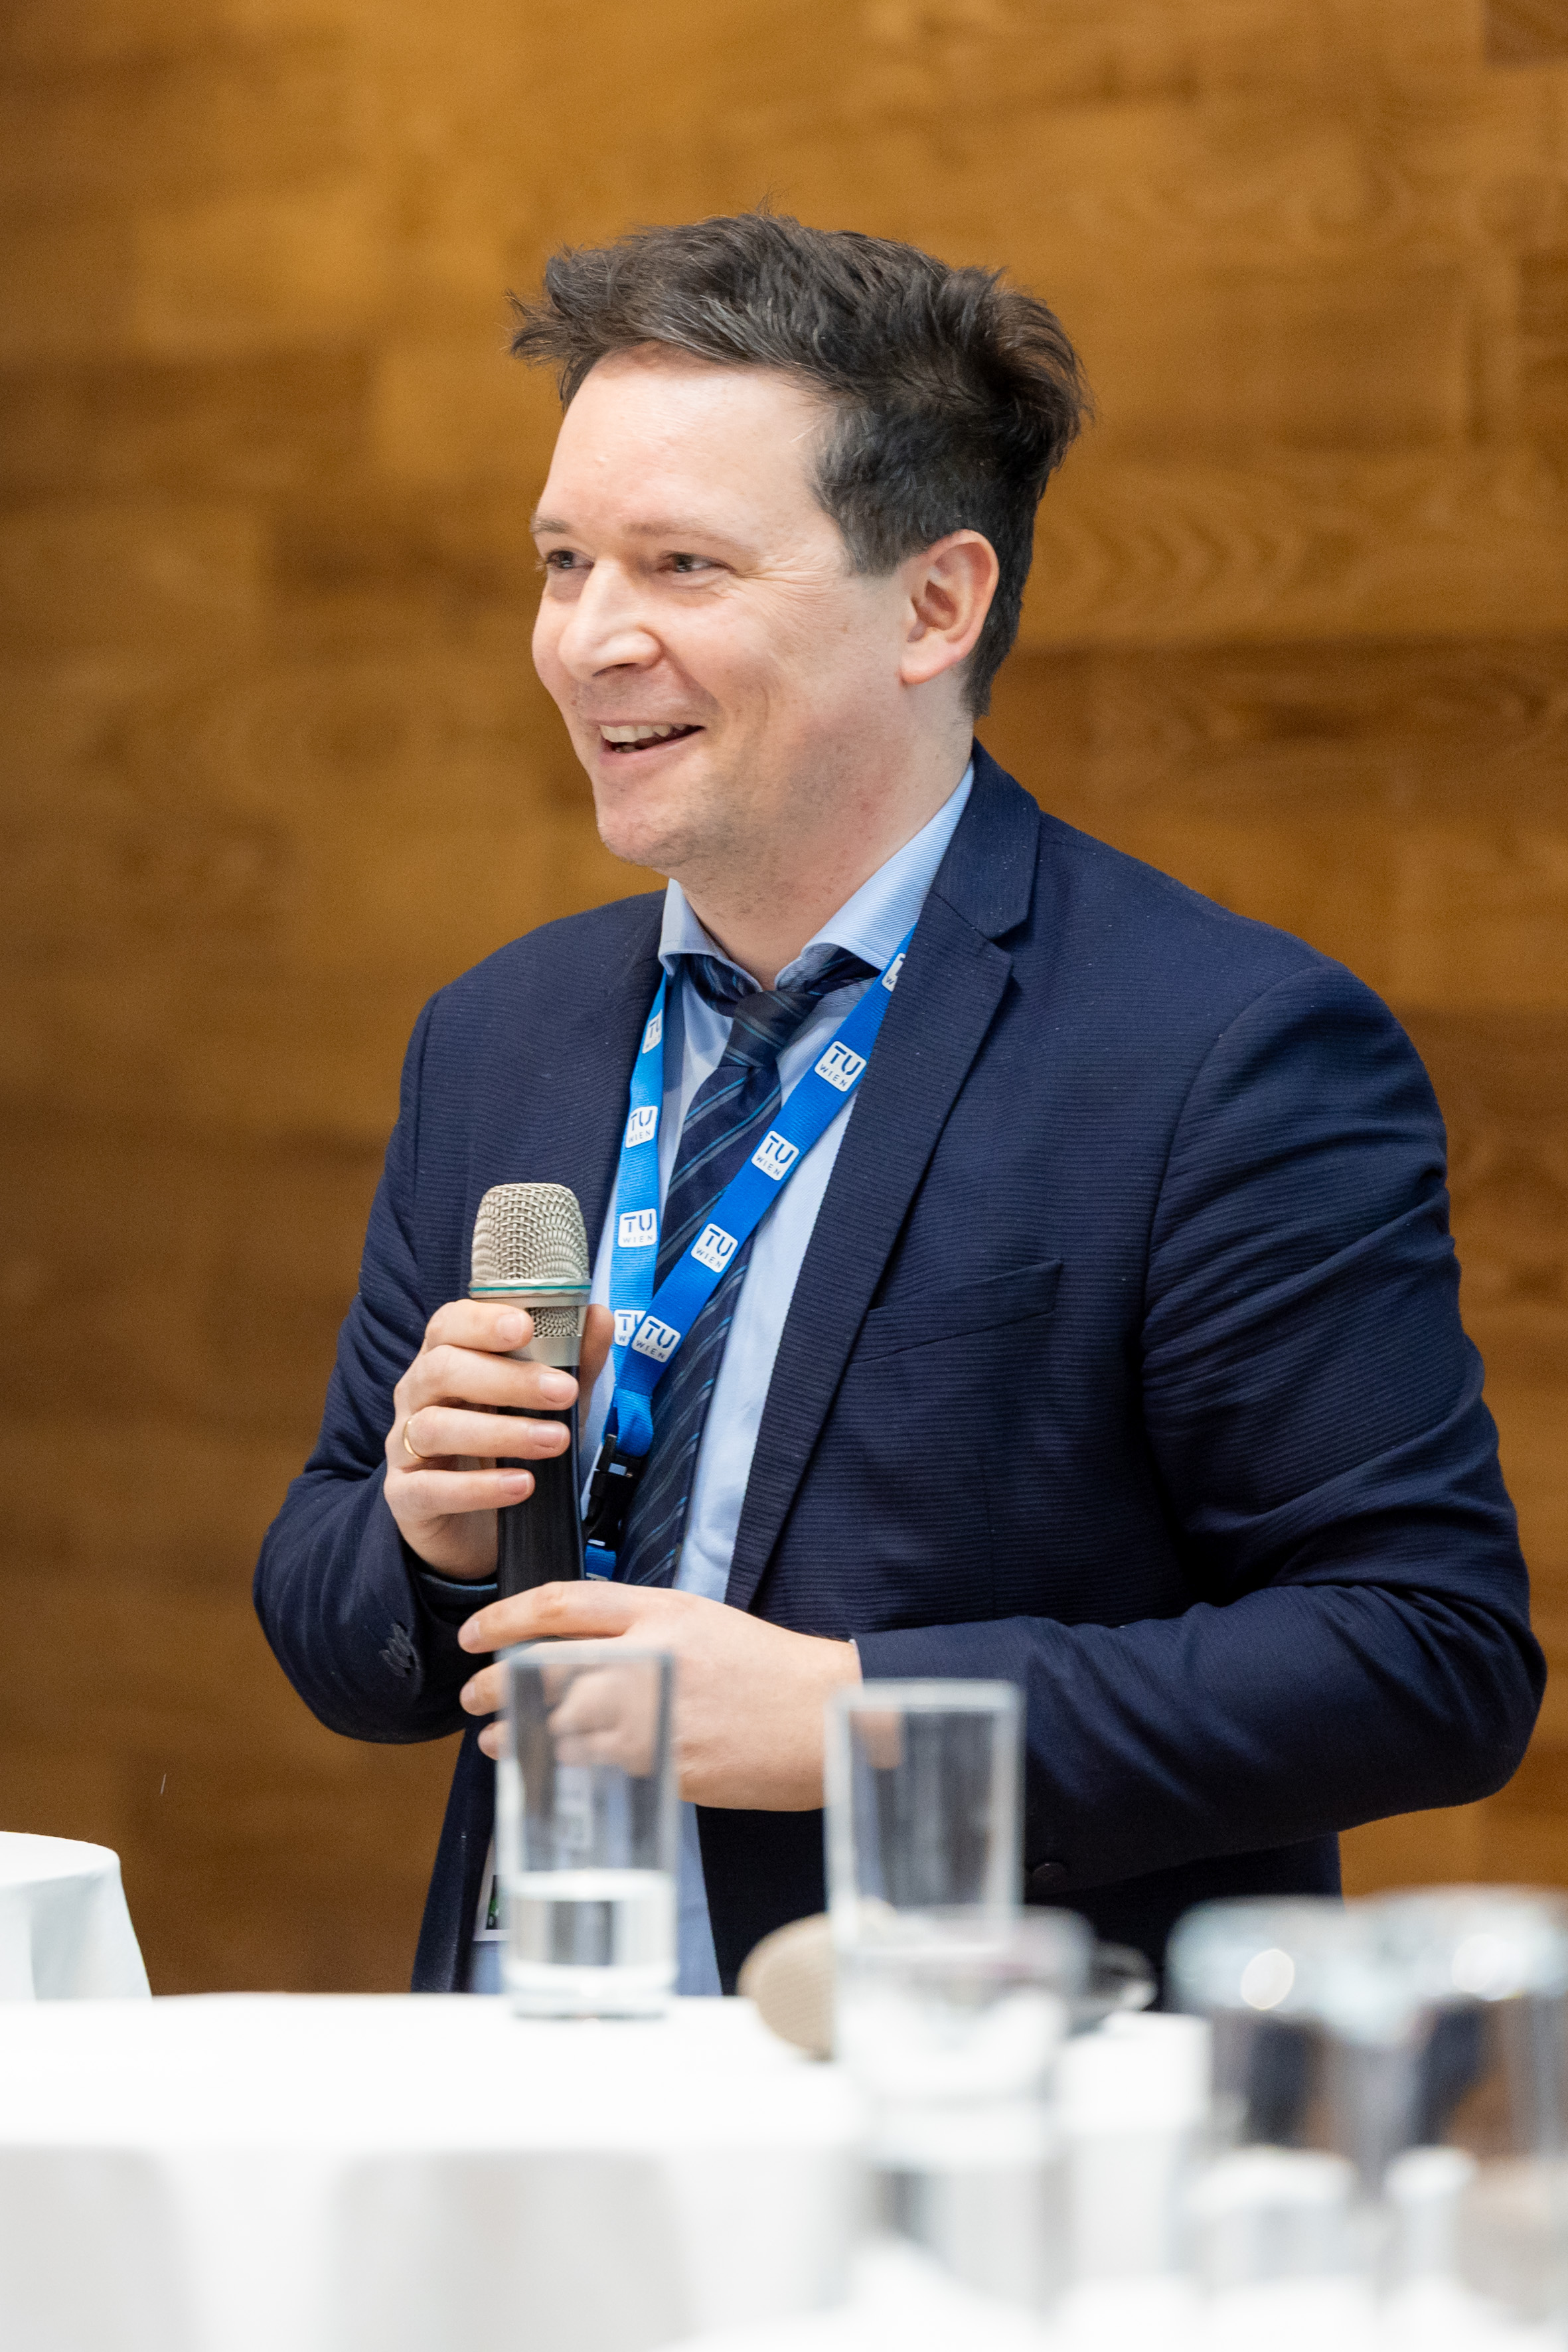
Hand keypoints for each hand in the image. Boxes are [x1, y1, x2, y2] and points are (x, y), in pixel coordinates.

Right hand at [385, 1301, 613, 1578]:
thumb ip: (572, 1362)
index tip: (526, 1327)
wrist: (478, 1528)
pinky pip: (429, 1488)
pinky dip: (477, 1488)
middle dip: (507, 1378)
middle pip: (443, 1370)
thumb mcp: (549, 1404)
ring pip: (434, 1427)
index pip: (449, 1324)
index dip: (482, 1321)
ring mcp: (404, 1446)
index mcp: (446, 1359)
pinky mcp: (406, 1497)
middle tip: (563, 1392)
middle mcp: (418, 1396)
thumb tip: (599, 1317)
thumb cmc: (510, 1448)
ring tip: (555, 1441)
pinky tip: (521, 1485)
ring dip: (500, 1432)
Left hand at [457, 1582, 861, 1808]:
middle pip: (548, 1665)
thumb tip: (570, 1646)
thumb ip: (639, 1627)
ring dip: (519, 1733)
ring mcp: (660, 1714)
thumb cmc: (765, 1669)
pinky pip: (597, 1769)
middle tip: (473, 1695)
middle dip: (497, 1684)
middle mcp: (654, 1656)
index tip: (474, 1634)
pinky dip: (559, 1769)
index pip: (562, 1604)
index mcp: (662, 1610)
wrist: (825, 1714)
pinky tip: (542, 1771)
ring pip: (563, 1723)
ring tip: (497, 1739)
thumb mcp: (700, 1621)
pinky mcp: (671, 1766)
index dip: (505, 1618)